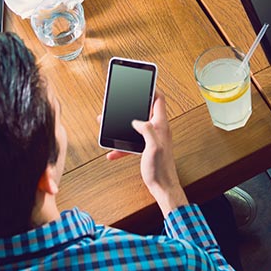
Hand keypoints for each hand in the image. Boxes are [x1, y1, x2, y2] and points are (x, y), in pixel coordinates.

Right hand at [106, 89, 187, 215]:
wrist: (163, 187)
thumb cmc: (161, 169)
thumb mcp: (153, 146)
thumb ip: (146, 130)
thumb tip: (137, 120)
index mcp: (161, 125)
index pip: (159, 100)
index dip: (152, 89)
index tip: (142, 82)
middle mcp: (158, 129)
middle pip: (144, 110)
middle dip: (132, 106)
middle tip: (120, 101)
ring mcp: (152, 139)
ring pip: (135, 127)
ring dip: (123, 126)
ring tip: (108, 122)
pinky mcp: (147, 149)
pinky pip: (132, 143)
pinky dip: (122, 147)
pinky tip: (112, 152)